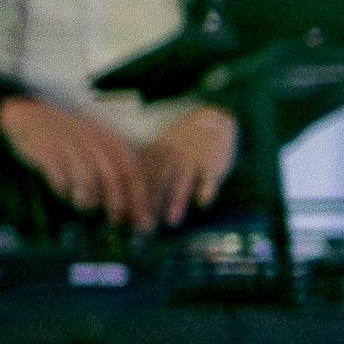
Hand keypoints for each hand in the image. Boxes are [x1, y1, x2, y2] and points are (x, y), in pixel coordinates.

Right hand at [0, 96, 149, 222]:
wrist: (33, 116)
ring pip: (88, 180)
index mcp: (112, 141)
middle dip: (117, 205)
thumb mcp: (98, 148)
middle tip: (115, 223)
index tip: (143, 222)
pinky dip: (64, 190)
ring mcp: (71, 145)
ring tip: (85, 205)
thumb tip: (133, 211)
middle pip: (114, 178)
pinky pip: (60, 178)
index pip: (134, 172)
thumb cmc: (70, 140)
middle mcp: (95, 141)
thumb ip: (117, 174)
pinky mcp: (48, 151)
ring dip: (89, 200)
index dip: (141, 199)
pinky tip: (62, 192)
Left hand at [137, 105, 240, 229]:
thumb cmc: (186, 136)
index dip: (135, 195)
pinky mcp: (214, 163)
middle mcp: (174, 155)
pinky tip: (203, 203)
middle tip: (146, 226)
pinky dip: (207, 189)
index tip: (129, 215)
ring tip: (172, 221)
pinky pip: (210, 177)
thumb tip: (131, 184)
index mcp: (159, 151)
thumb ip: (150, 161)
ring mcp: (195, 159)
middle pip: (160, 182)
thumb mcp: (163, 142)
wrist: (214, 118)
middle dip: (152, 204)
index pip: (143, 175)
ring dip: (177, 201)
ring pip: (183, 181)